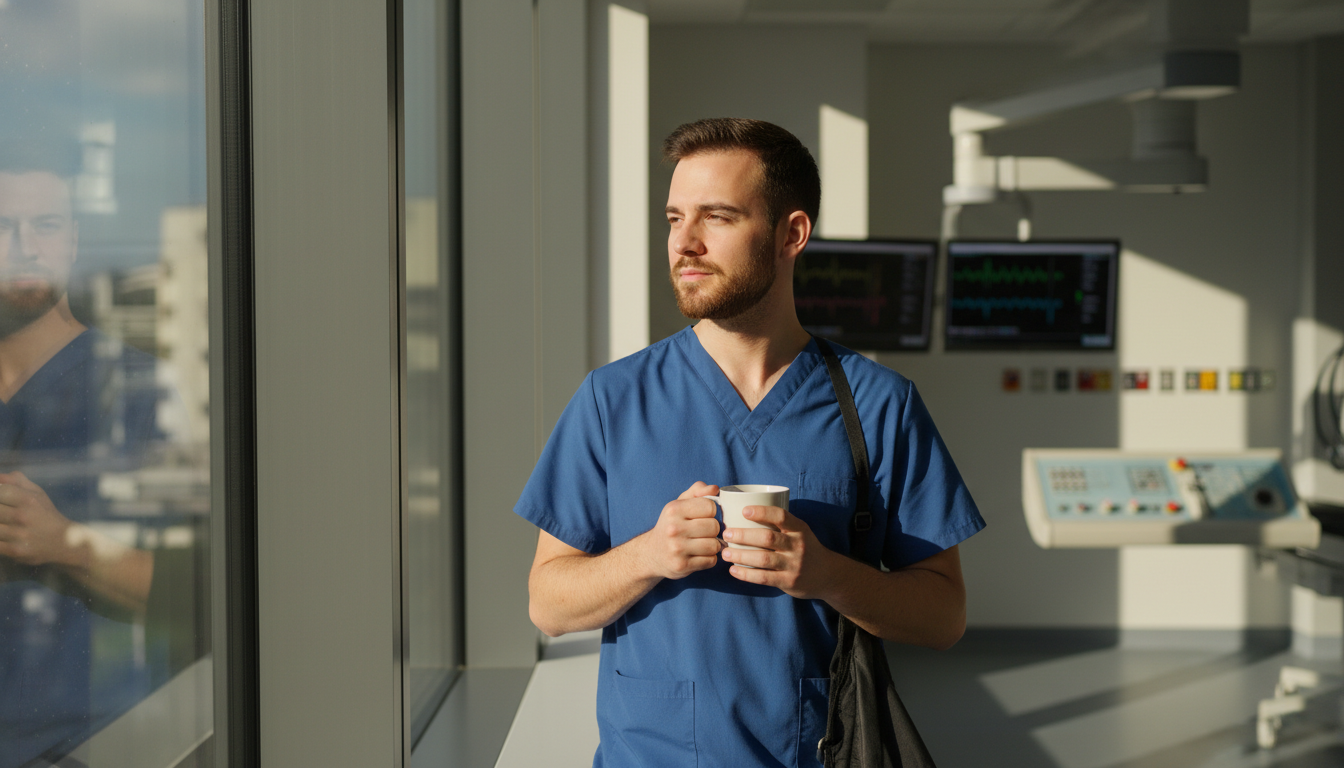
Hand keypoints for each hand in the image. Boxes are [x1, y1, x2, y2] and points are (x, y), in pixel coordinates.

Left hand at [0, 472, 75, 567]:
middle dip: (0, 511)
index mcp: (29, 500)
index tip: (3, 501)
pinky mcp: (16, 550)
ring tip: (5, 522)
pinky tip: (4, 535)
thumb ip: (16, 481)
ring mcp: (20, 535)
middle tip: (5, 514)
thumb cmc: (45, 514)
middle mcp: (24, 516)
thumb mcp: (37, 494)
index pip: (1, 490)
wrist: (64, 542)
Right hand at [638, 481, 724, 580]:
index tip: (704, 516)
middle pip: (714, 526)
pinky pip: (711, 561)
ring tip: (703, 544)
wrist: (651, 553)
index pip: (710, 506)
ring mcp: (677, 549)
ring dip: (713, 545)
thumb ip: (697, 491)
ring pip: (714, 545)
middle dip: (713, 529)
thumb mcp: (679, 504)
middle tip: (703, 532)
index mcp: (673, 510)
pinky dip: (709, 558)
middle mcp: (673, 529)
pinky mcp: (682, 566)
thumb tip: (715, 489)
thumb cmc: (671, 525)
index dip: (711, 512)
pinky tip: (699, 555)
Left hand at [722, 505, 838, 598]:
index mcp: (799, 528)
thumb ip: (780, 525)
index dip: (762, 512)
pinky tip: (734, 571)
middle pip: (767, 537)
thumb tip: (743, 514)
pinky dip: (746, 574)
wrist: (827, 575)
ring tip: (726, 554)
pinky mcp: (788, 581)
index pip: (781, 516)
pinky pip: (764, 577)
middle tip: (726, 533)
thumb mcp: (800, 531)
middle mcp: (798, 545)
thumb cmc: (805, 548)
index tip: (744, 510)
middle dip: (743, 535)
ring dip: (741, 556)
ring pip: (763, 558)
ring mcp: (793, 564)